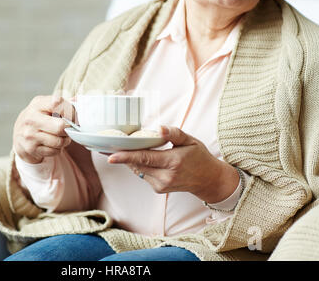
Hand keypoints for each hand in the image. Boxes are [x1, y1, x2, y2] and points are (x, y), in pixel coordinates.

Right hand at [13, 95, 74, 163]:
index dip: (70, 111)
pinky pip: (54, 151)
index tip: (73, 115)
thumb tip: (77, 101)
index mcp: (38, 104)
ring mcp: (30, 135)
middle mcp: (31, 118)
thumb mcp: (46, 106)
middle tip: (68, 128)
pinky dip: (57, 149)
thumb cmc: (38, 118)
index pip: (58, 103)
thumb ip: (63, 103)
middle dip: (68, 129)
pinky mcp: (31, 148)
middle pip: (60, 126)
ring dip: (64, 140)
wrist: (19, 135)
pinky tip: (52, 144)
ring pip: (59, 141)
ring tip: (61, 136)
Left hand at [107, 126, 239, 203]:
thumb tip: (159, 129)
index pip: (144, 158)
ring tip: (125, 148)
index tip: (110, 156)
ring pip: (138, 170)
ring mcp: (161, 185)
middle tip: (110, 145)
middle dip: (123, 156)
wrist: (208, 180)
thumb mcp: (190, 140)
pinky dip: (140, 166)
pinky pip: (143, 175)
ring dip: (131, 160)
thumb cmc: (199, 157)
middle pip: (137, 164)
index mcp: (173, 162)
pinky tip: (143, 159)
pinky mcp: (158, 189)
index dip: (126, 157)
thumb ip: (174, 133)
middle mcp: (166, 176)